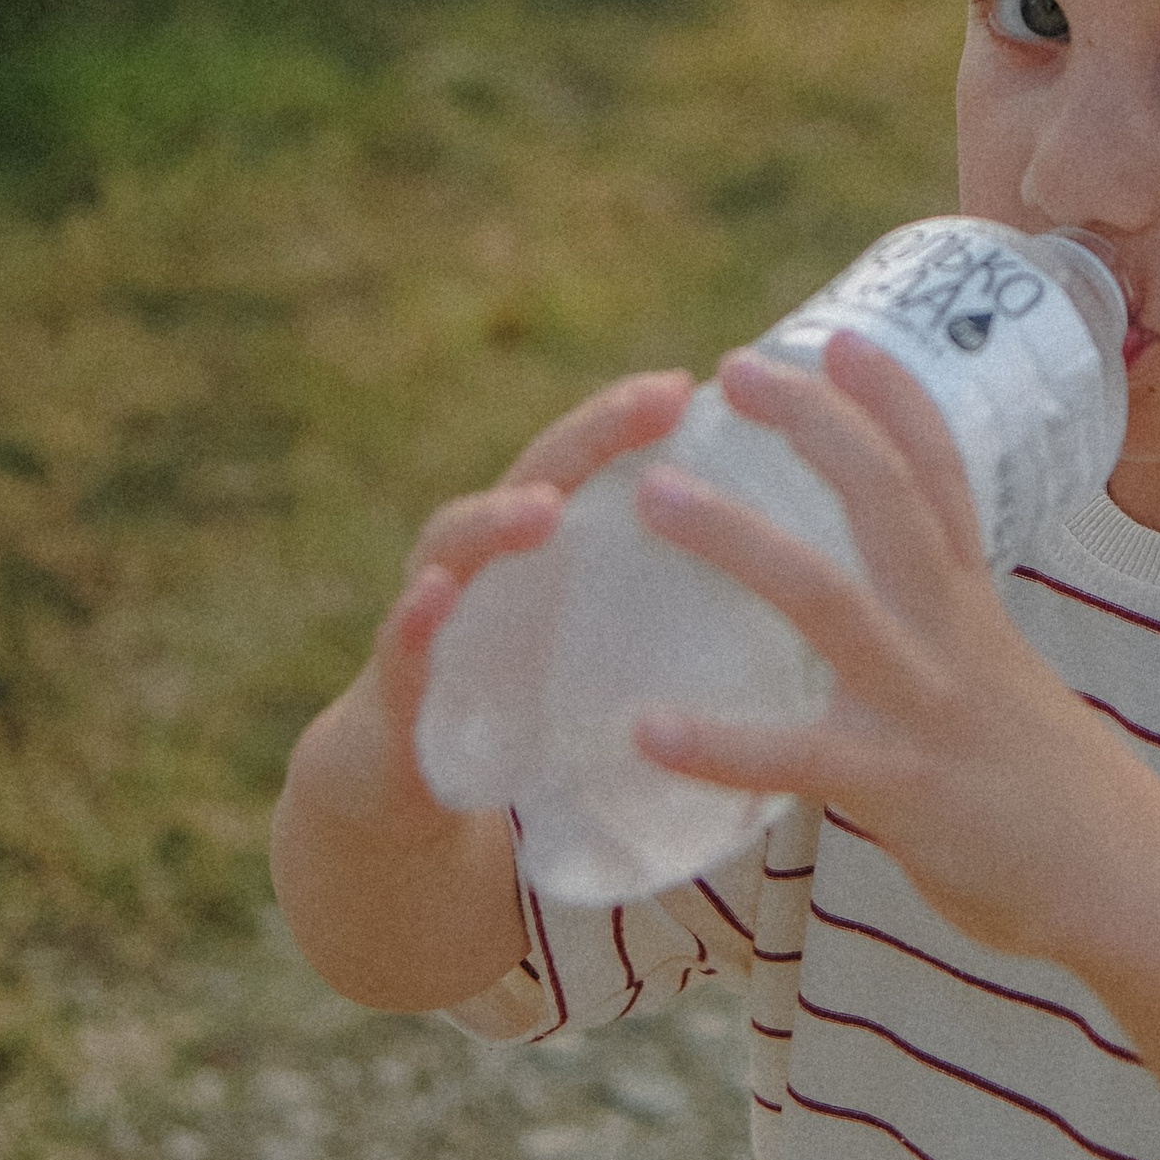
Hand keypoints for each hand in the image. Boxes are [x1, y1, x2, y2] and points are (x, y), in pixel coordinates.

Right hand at [356, 370, 696, 821]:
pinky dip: (417, 618)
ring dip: (500, 521)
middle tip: (655, 402)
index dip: (631, 419)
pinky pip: (403, 645)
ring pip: (460, 545)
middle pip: (538, 475)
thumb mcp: (589, 637)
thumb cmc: (517, 691)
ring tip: (545, 507)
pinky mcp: (399, 681)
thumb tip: (761, 579)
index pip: (587, 459)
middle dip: (595, 434)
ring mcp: (433, 608)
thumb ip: (654, 599)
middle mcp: (482, 555)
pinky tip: (436, 595)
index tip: (690, 386)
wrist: (402, 774)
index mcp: (537, 540)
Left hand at [632, 342, 1159, 1159]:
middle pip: (884, 501)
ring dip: (741, 544)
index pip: (941, 477)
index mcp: (980, 613)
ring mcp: (934, 709)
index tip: (841, 334)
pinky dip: (723, 743)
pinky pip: (801, 759)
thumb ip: (952, 656)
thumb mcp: (1013, 696)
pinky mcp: (908, 791)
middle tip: (737, 366)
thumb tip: (903, 632)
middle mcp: (958, 639)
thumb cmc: (1064, 801)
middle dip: (815, 425)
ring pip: (830, 601)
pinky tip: (649, 730)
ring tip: (657, 501)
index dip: (896, 401)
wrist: (1140, 894)